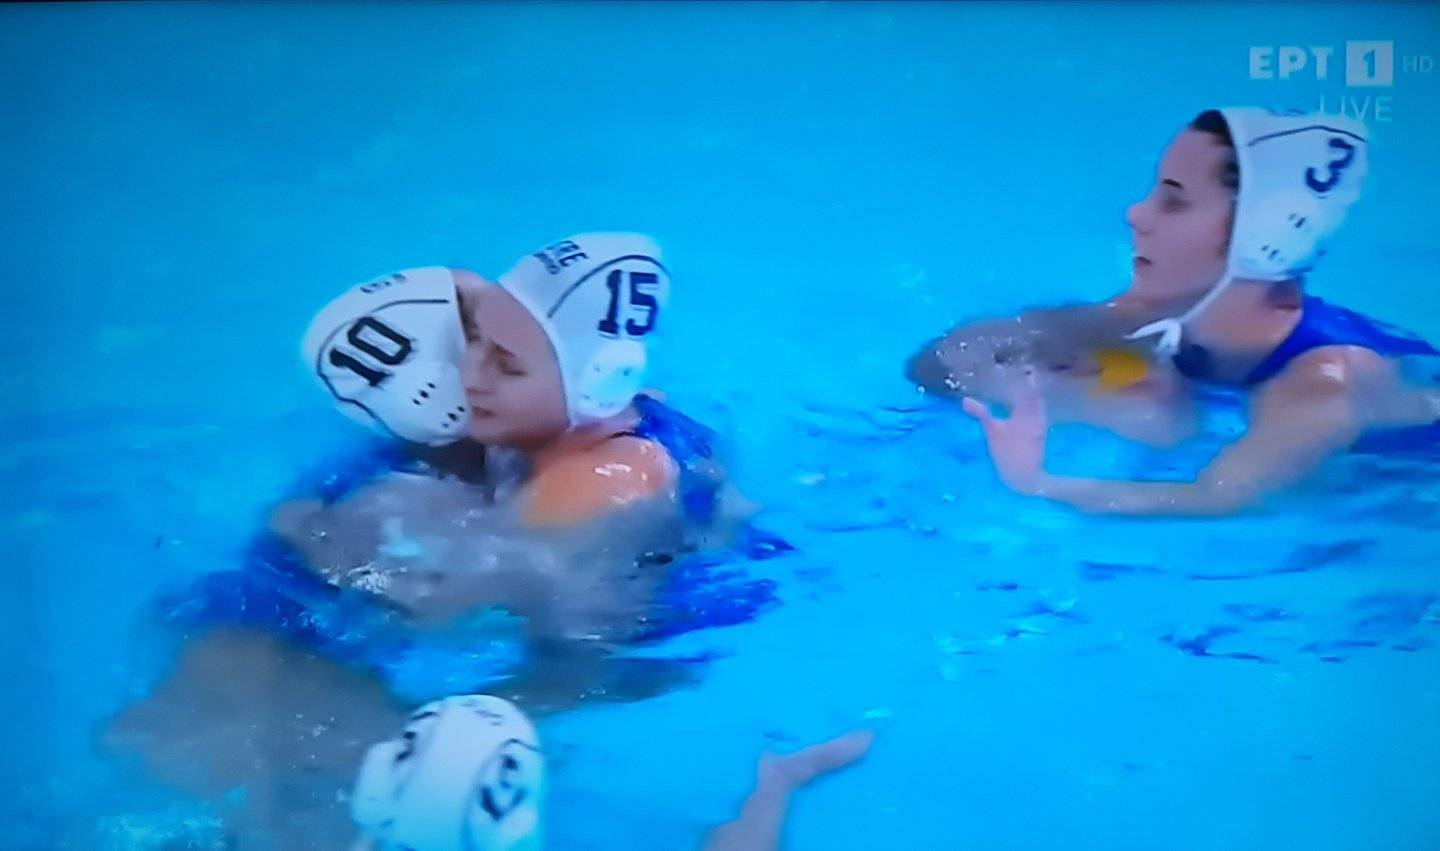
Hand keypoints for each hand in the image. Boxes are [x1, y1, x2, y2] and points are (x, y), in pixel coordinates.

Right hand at [962, 381, 1049, 495]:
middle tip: (1019, 372)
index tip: (1020, 364)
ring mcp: (1040, 424)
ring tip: (1019, 385)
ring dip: (1030, 393)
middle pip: (1035, 393)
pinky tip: (1020, 406)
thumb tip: (965, 400)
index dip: (1025, 375)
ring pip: (1037, 403)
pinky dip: (1030, 405)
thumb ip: (981, 414)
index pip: (1028, 387)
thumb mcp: (992, 432)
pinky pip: (1036, 412)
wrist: (1026, 478)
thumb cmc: (1009, 455)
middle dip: (1028, 382)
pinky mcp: (1039, 433)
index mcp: (1027, 411)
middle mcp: (1037, 415)